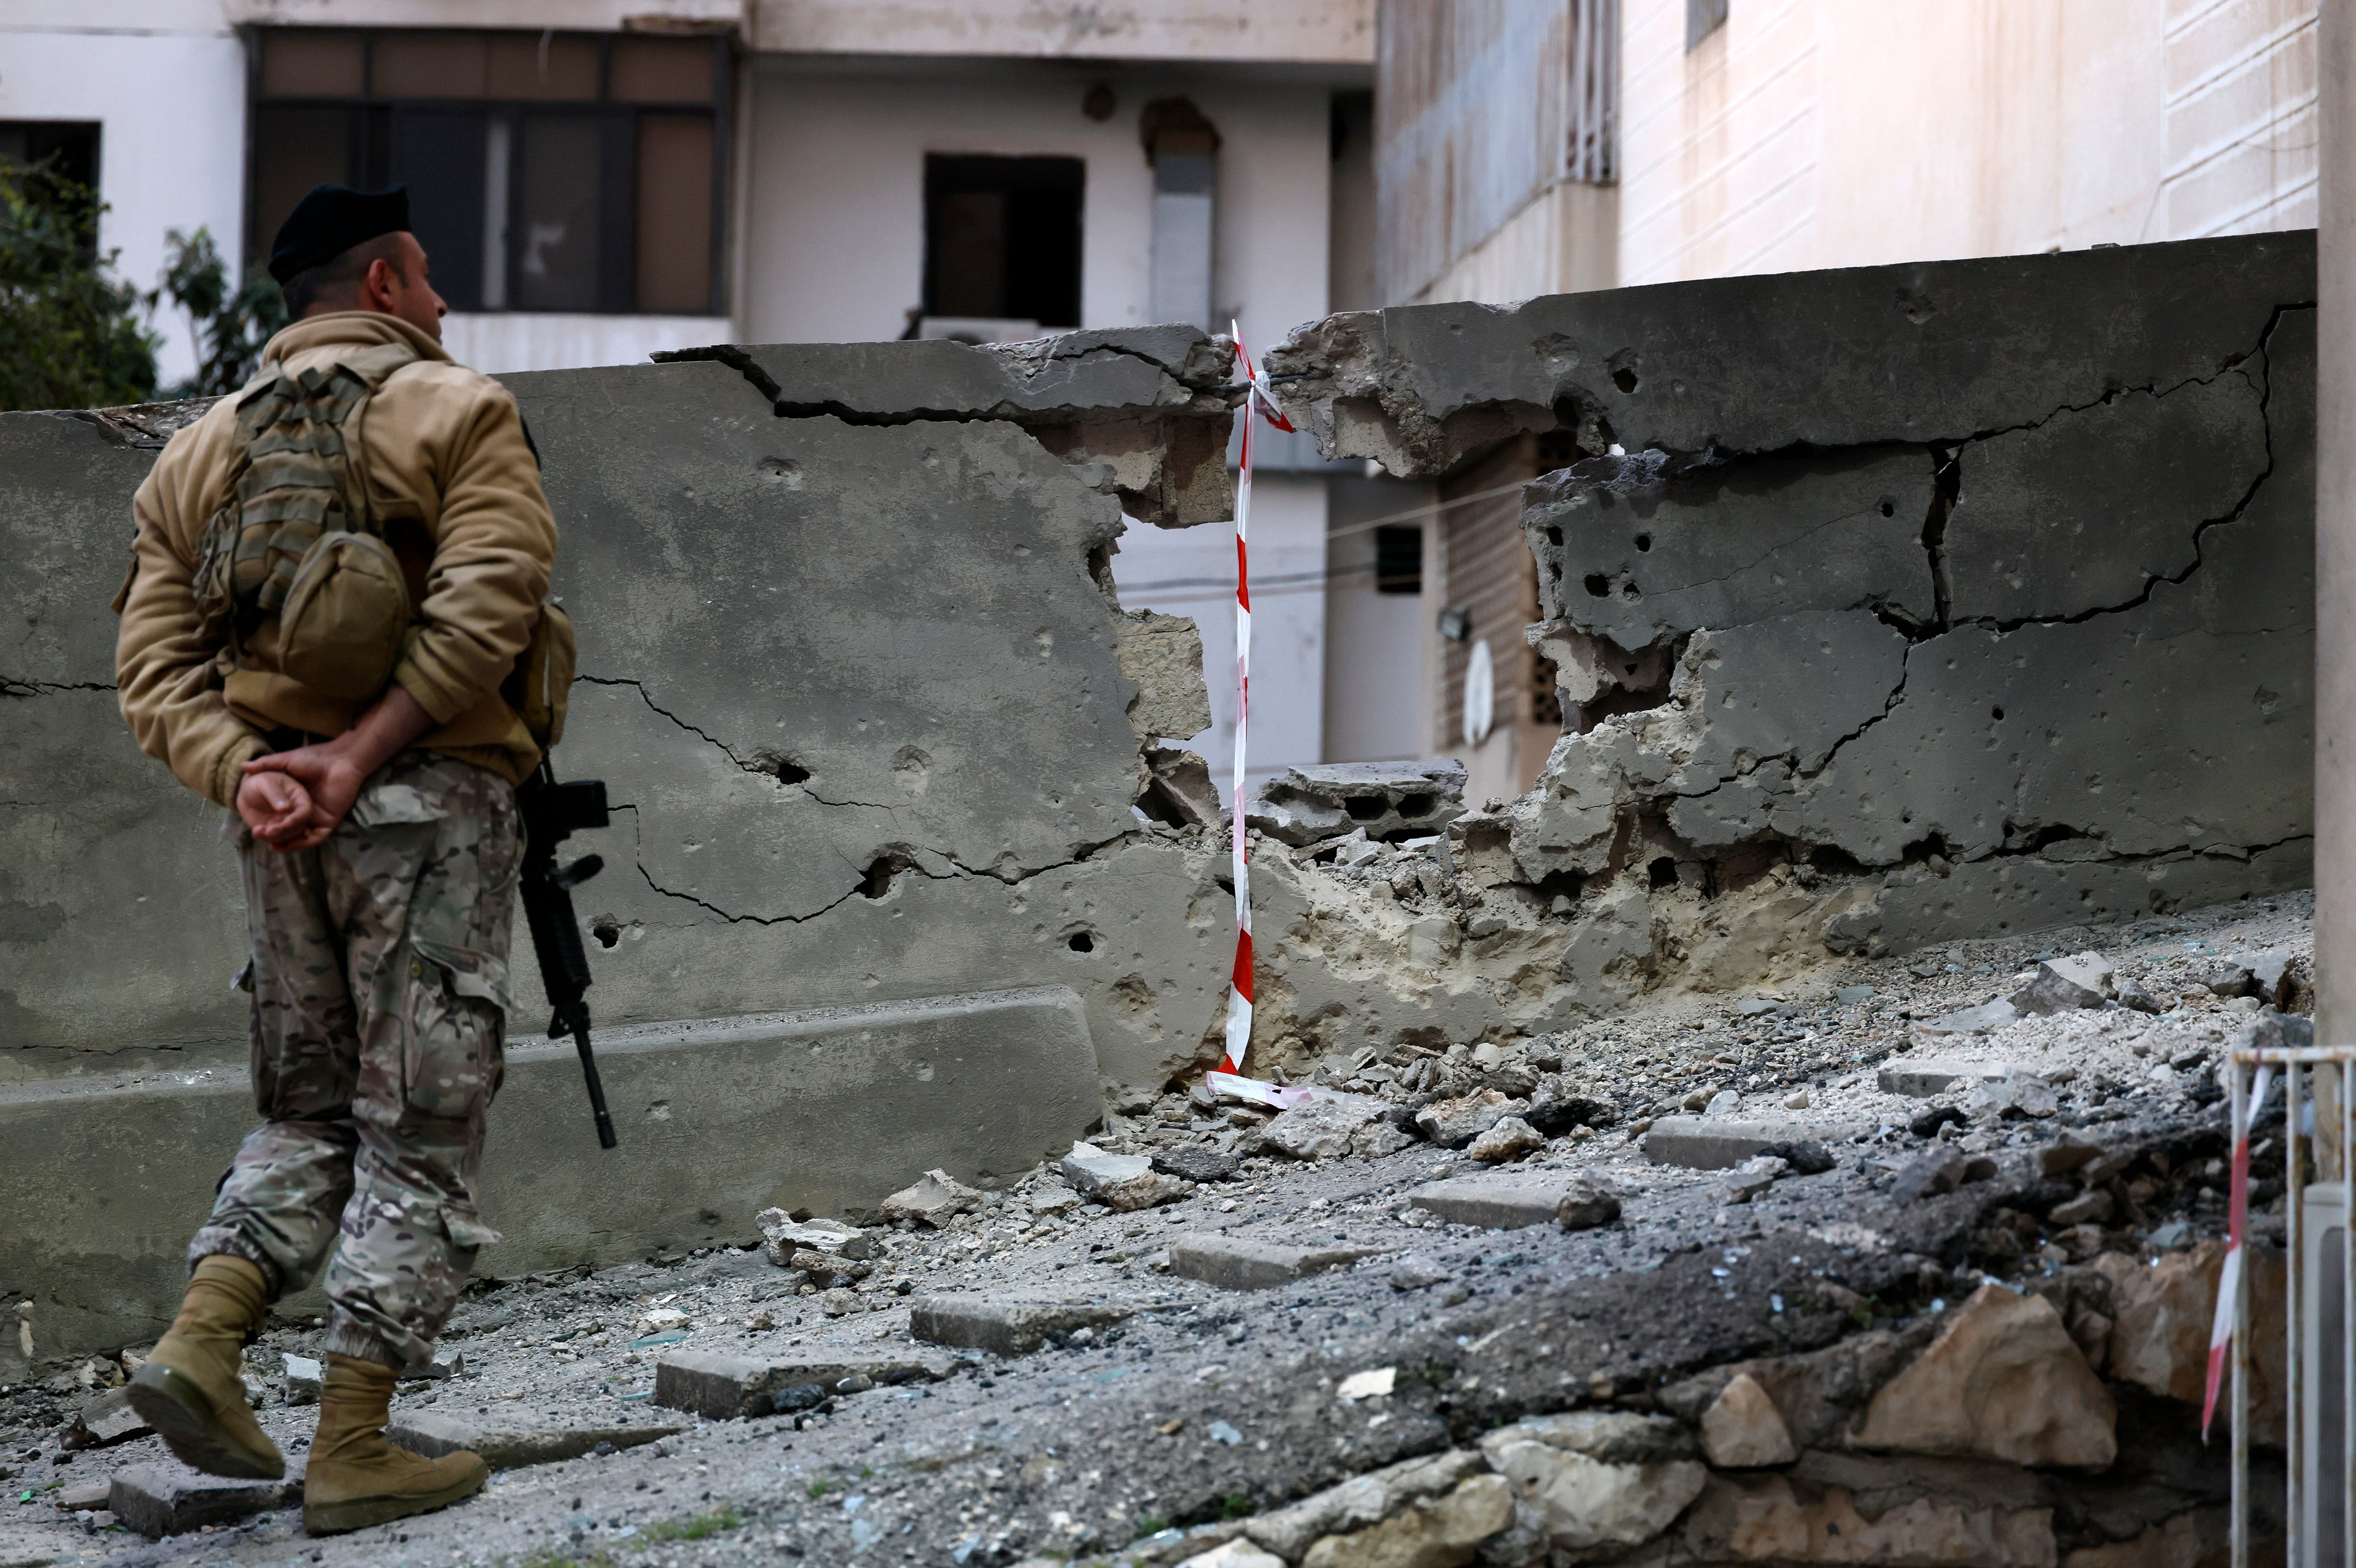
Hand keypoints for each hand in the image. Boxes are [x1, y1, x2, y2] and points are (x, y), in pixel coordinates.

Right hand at [239, 685, 435, 851]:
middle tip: (258, 834)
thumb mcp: (286, 761)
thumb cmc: (315, 759)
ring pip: (300, 837)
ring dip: (286, 843)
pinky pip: (316, 838)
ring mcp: (317, 817)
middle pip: (287, 830)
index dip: (266, 823)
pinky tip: (288, 843)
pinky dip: (303, 843)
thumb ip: (266, 764)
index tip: (253, 826)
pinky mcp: (329, 821)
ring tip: (270, 843)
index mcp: (294, 800)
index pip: (278, 818)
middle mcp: (304, 811)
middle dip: (273, 835)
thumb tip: (243, 766)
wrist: (341, 760)